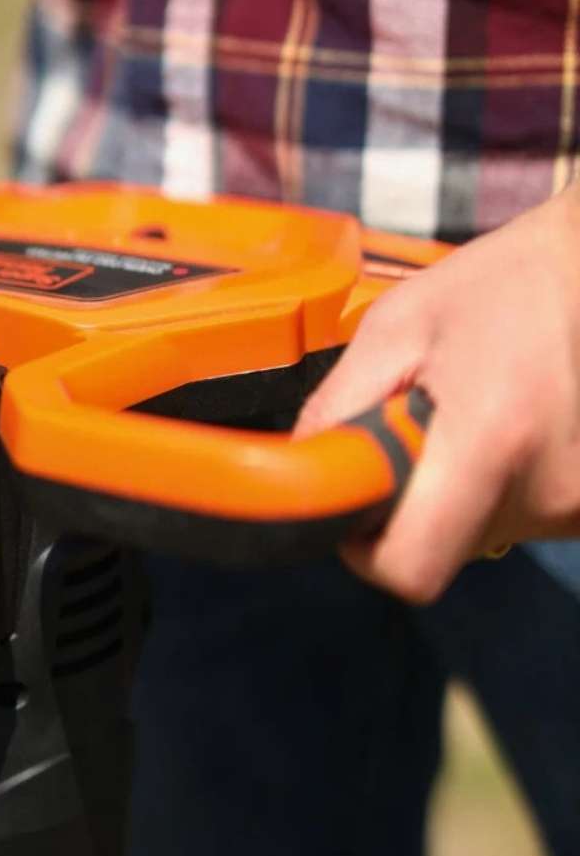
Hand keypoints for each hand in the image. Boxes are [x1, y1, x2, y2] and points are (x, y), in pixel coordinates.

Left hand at [294, 186, 579, 601]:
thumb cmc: (497, 287)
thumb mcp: (394, 327)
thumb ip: (338, 405)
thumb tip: (307, 468)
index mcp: (491, 441)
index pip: (410, 568)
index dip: (368, 545)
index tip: (362, 495)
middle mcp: (548, 491)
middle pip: (440, 549)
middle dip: (409, 502)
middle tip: (418, 428)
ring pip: (476, 534)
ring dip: (454, 489)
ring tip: (471, 415)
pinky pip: (513, 517)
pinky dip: (492, 484)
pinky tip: (504, 427)